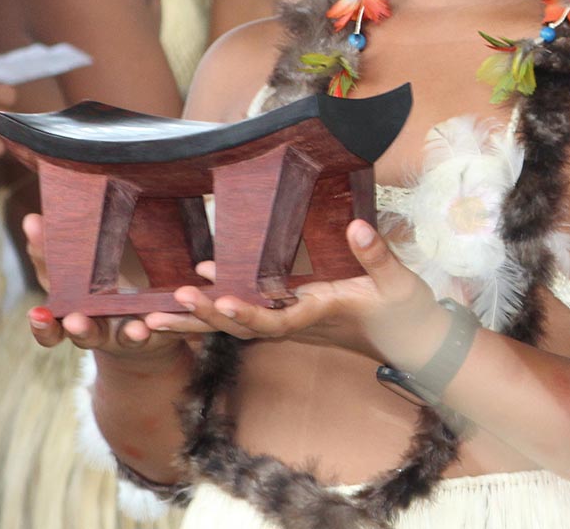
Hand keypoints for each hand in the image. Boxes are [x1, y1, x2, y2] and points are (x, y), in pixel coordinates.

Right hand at [20, 213, 186, 362]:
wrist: (141, 319)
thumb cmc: (99, 289)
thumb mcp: (77, 270)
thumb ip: (54, 253)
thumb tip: (31, 218)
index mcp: (72, 314)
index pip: (50, 324)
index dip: (42, 324)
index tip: (37, 315)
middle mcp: (97, 329)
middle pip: (84, 335)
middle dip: (79, 329)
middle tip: (75, 320)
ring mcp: (126, 333)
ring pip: (124, 338)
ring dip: (128, 333)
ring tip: (135, 329)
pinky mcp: (156, 332)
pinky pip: (161, 330)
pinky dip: (162, 326)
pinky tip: (161, 321)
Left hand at [142, 221, 445, 365]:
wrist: (415, 344)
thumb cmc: (408, 313)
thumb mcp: (400, 282)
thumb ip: (376, 255)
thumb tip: (356, 224)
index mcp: (320, 315)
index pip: (276, 320)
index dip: (247, 313)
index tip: (219, 301)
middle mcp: (298, 324)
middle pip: (241, 328)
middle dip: (201, 321)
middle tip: (160, 310)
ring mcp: (293, 323)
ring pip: (237, 326)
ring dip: (196, 322)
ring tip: (154, 316)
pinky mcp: (292, 317)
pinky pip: (247, 318)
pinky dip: (216, 312)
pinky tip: (193, 296)